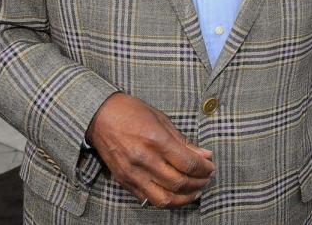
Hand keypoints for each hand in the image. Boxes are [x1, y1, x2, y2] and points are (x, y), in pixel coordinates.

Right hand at [86, 92, 214, 208]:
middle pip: (179, 182)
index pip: (188, 164)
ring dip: (184, 198)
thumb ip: (184, 141)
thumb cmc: (132, 112)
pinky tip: (175, 193)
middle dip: (198, 183)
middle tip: (206, 179)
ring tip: (195, 191)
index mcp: (157, 141)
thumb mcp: (162, 120)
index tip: (211, 167)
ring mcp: (133, 173)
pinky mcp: (124, 181)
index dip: (204, 169)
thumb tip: (204, 155)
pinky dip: (165, 199)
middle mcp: (145, 160)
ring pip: (164, 198)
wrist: (100, 116)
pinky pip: (148, 198)